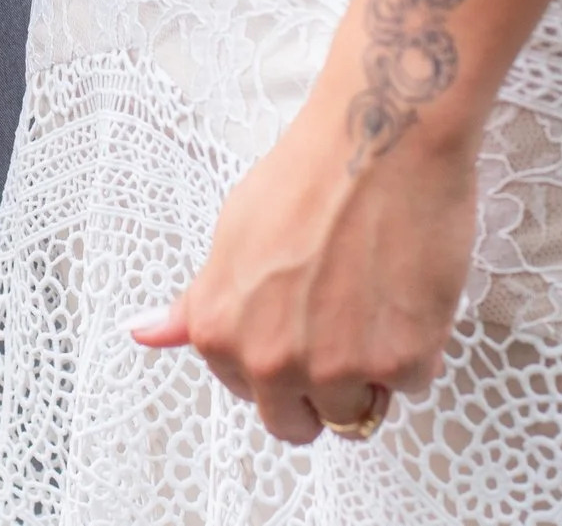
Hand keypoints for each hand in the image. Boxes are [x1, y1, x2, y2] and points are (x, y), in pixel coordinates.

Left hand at [131, 98, 471, 444]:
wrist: (381, 137)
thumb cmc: (307, 174)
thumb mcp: (230, 236)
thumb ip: (196, 303)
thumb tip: (143, 332)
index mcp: (220, 333)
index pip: (251, 396)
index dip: (281, 362)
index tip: (300, 323)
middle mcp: (271, 361)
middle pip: (298, 423)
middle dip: (321, 388)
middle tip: (342, 324)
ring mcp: (337, 368)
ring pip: (358, 413)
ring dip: (371, 371)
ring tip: (375, 301)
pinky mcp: (400, 361)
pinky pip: (412, 383)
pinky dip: (418, 346)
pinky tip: (408, 289)